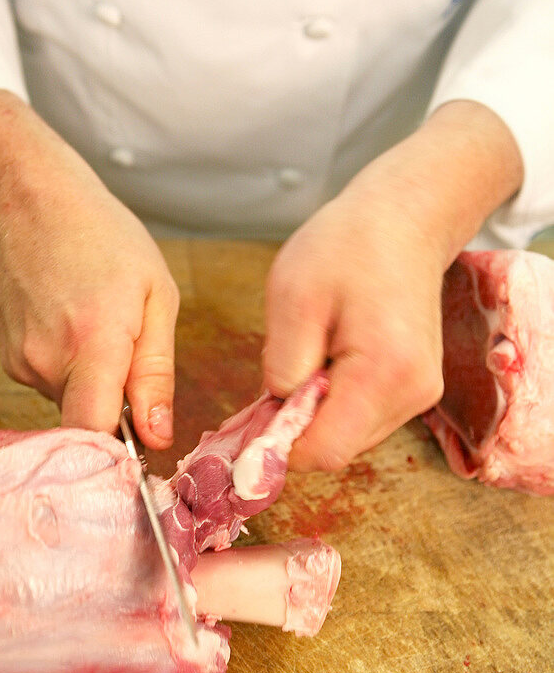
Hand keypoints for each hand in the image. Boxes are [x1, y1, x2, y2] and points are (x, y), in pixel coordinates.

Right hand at [0, 92, 177, 447]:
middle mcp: (48, 361)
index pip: (94, 433)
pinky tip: (74, 326)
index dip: (120, 453)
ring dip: (95, 385)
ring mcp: (22, 363)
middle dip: (117, 409)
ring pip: (72, 405)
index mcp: (93, 342)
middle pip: (89, 423)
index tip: (143, 446)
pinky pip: (53, 386)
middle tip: (133, 359)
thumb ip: (156, 373)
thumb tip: (156, 437)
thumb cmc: (103, 237)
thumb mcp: (157, 296)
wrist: (28, 200)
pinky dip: (71, 370)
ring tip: (101, 328)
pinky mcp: (9, 361)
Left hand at [262, 101, 523, 471]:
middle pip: (336, 449)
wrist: (405, 220)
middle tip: (278, 374)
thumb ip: (282, 367)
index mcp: (385, 372)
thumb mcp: (293, 297)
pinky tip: (328, 359)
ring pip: (348, 437)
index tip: (251, 423)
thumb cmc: (347, 247)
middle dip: (296, 427)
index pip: (325, 451)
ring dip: (315, 414)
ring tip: (309, 354)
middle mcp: (412, 394)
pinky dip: (334, 403)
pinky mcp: (416, 390)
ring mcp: (420, 395)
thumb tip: (273, 420)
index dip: (279, 449)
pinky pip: (361, 418)